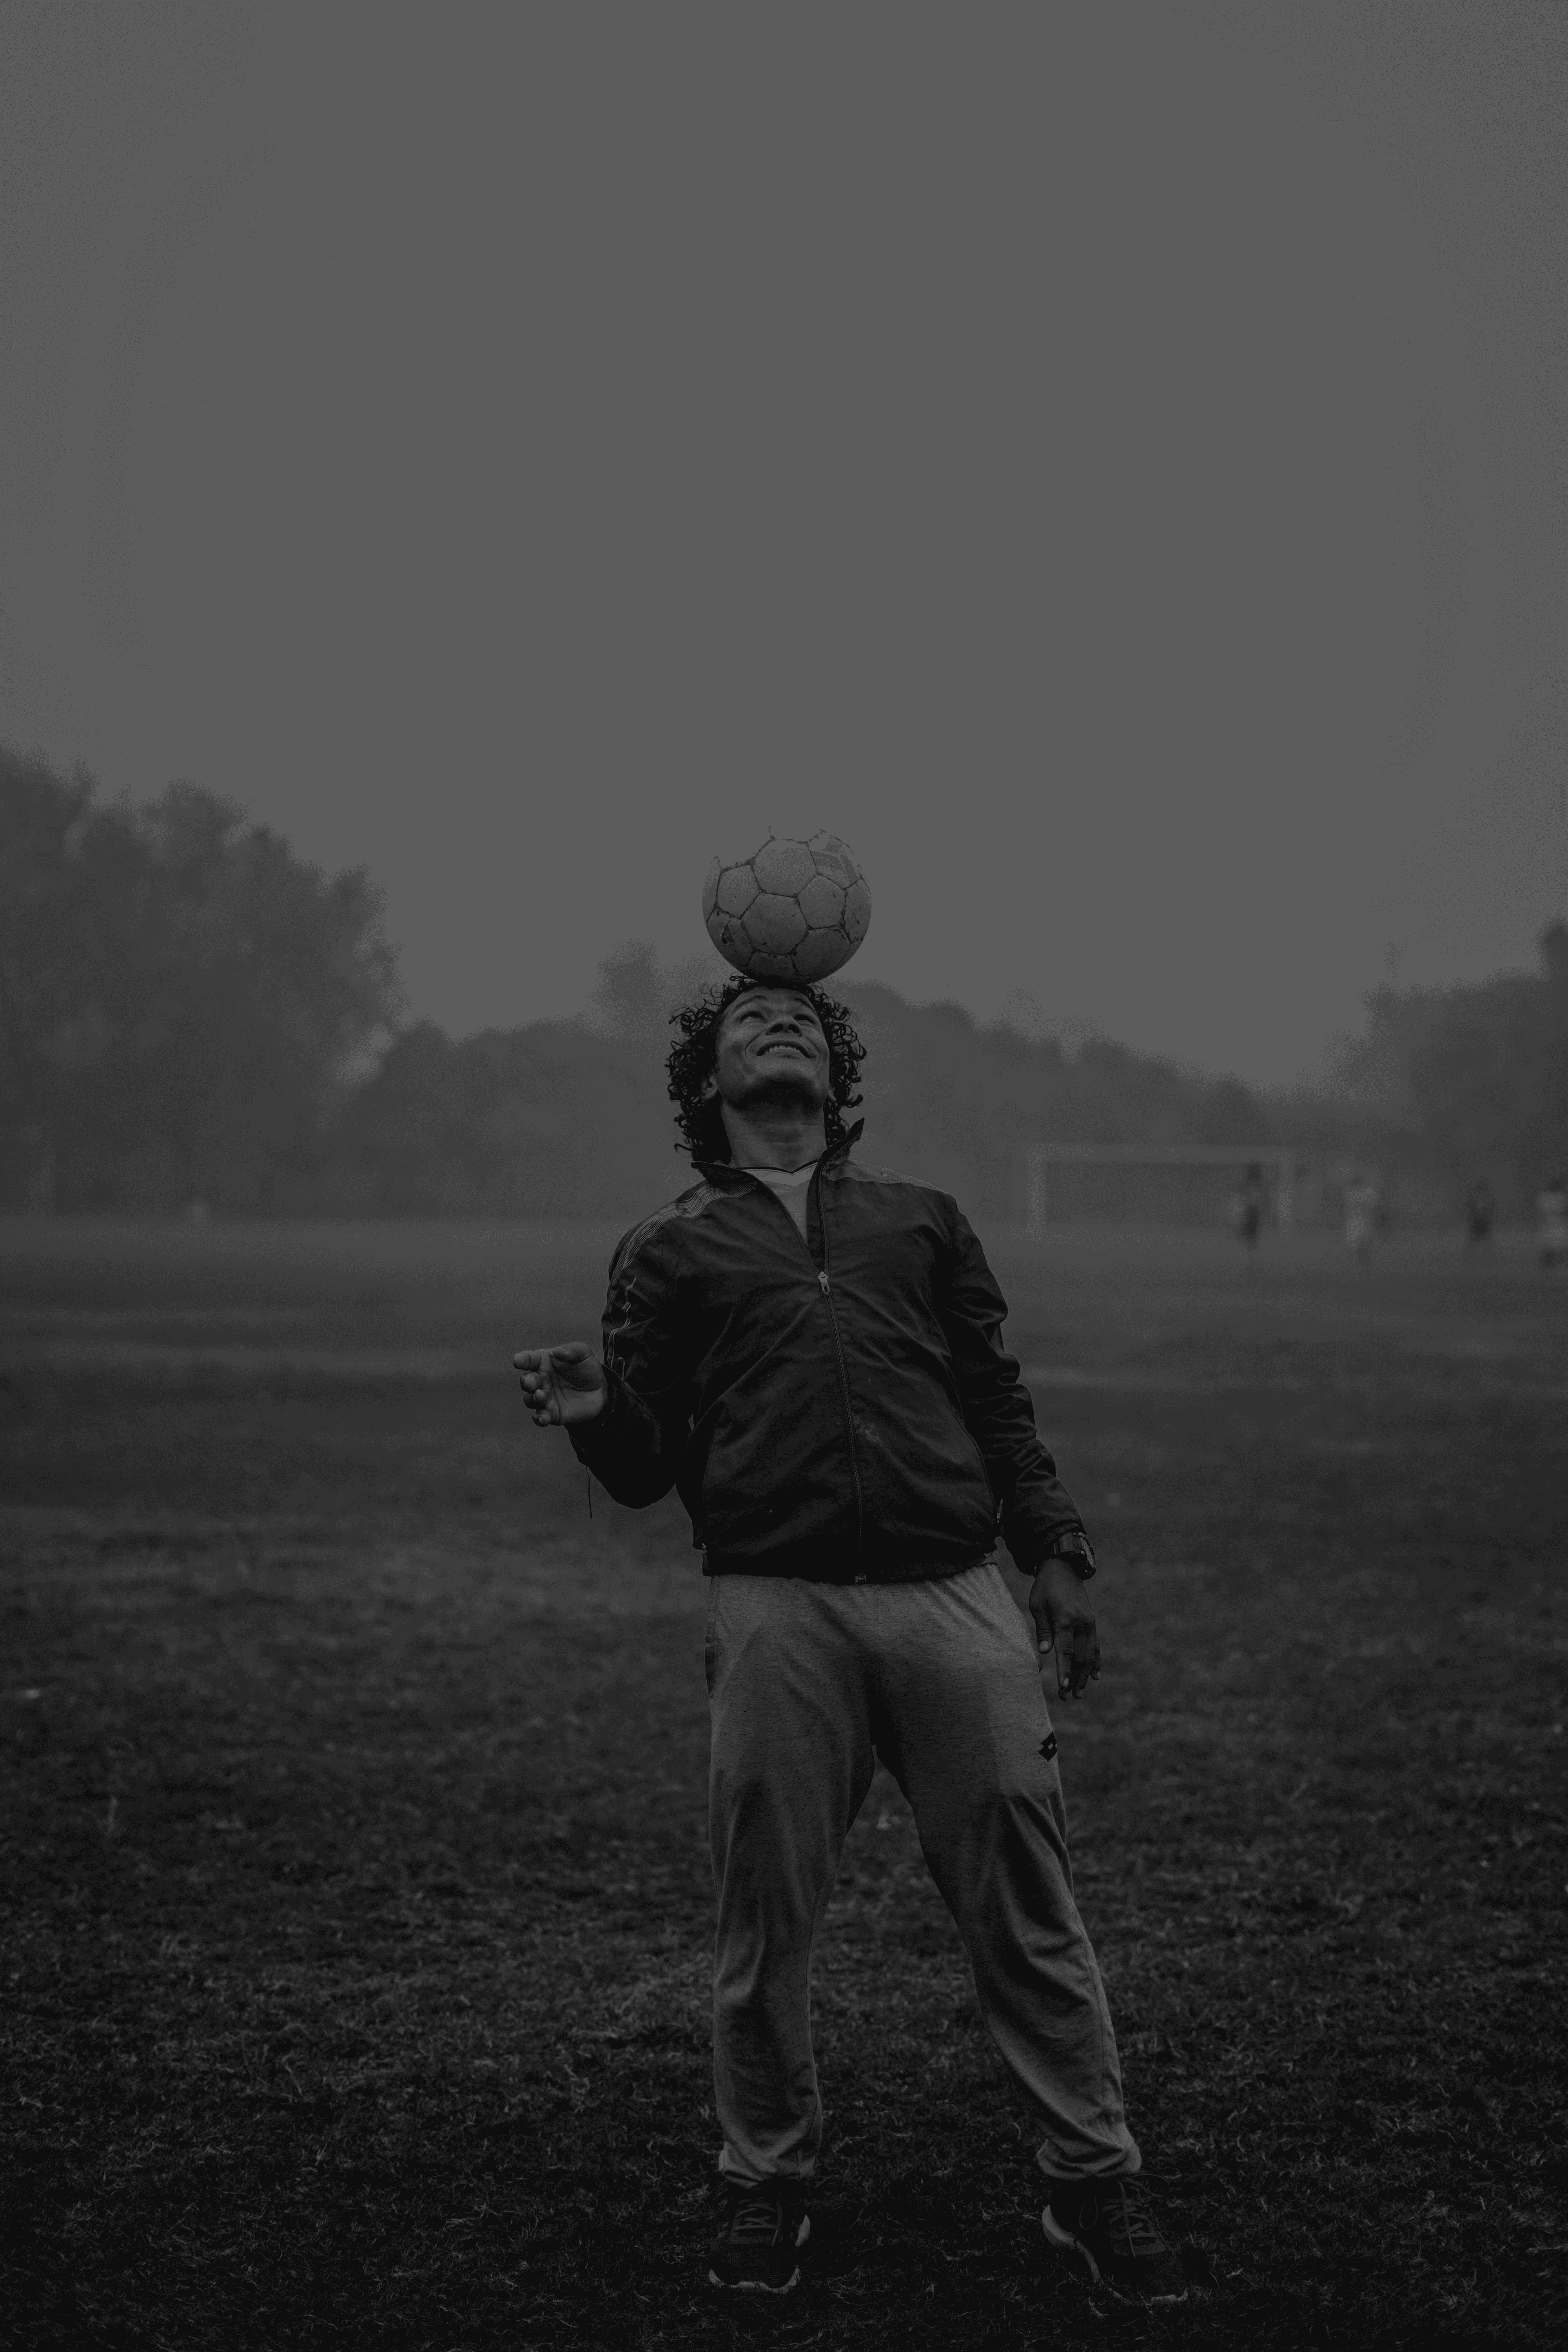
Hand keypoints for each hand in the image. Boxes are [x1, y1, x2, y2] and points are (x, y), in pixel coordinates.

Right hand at [512, 1342, 605, 1426]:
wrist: (600, 1391)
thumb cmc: (587, 1369)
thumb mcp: (584, 1354)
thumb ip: (572, 1350)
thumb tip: (557, 1351)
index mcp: (544, 1362)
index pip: (530, 1359)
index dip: (522, 1360)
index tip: (518, 1361)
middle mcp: (541, 1379)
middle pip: (526, 1381)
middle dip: (526, 1381)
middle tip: (532, 1382)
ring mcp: (545, 1397)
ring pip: (530, 1399)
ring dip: (532, 1398)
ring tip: (541, 1395)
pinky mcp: (551, 1413)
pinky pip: (540, 1417)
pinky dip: (539, 1418)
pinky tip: (543, 1418)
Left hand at [1029, 1557, 1100, 1700]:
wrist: (1064, 1567)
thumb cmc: (1046, 1586)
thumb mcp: (1038, 1604)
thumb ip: (1042, 1629)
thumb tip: (1044, 1652)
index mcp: (1066, 1619)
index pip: (1066, 1650)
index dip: (1064, 1670)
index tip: (1062, 1686)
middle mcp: (1082, 1623)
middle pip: (1080, 1657)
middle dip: (1074, 1679)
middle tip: (1066, 1697)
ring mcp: (1090, 1624)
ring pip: (1090, 1655)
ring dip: (1084, 1676)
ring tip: (1078, 1693)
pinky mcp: (1092, 1623)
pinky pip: (1096, 1646)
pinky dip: (1096, 1662)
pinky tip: (1096, 1676)